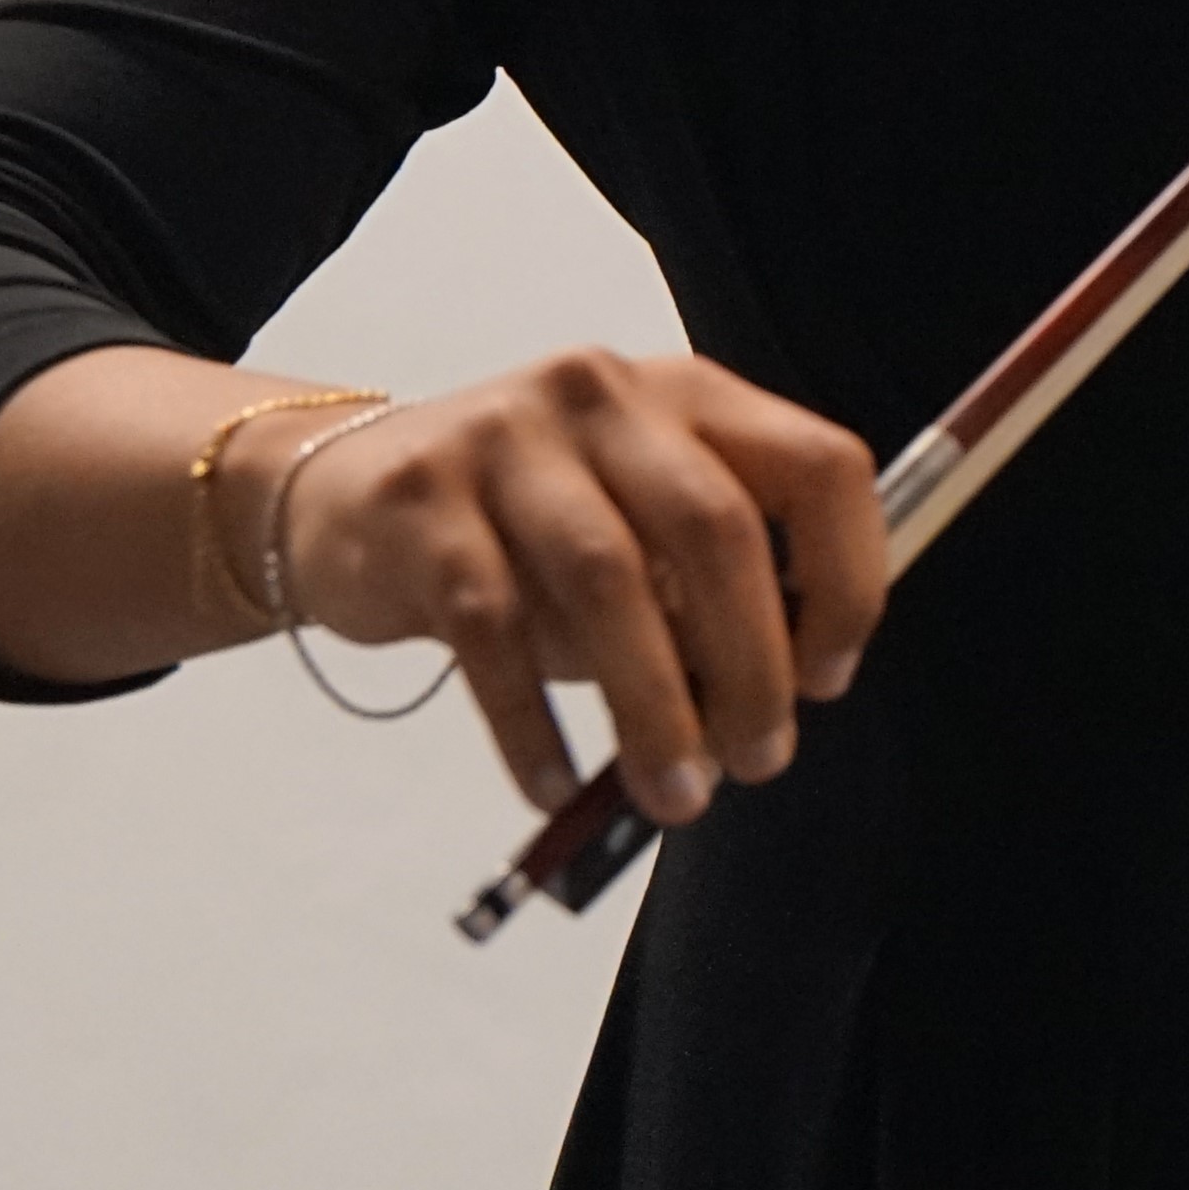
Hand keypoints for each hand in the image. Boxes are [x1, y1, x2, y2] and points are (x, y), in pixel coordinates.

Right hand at [270, 349, 887, 826]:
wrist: (340, 496)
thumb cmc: (523, 533)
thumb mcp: (635, 535)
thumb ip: (704, 595)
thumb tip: (766, 705)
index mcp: (691, 396)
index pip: (820, 466)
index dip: (847, 576)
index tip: (828, 678)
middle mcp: (606, 396)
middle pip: (716, 526)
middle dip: (751, 662)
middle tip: (759, 760)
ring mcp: (507, 438)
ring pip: (608, 579)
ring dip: (654, 707)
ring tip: (674, 793)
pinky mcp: (421, 501)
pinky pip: (492, 629)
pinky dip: (533, 723)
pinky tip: (554, 784)